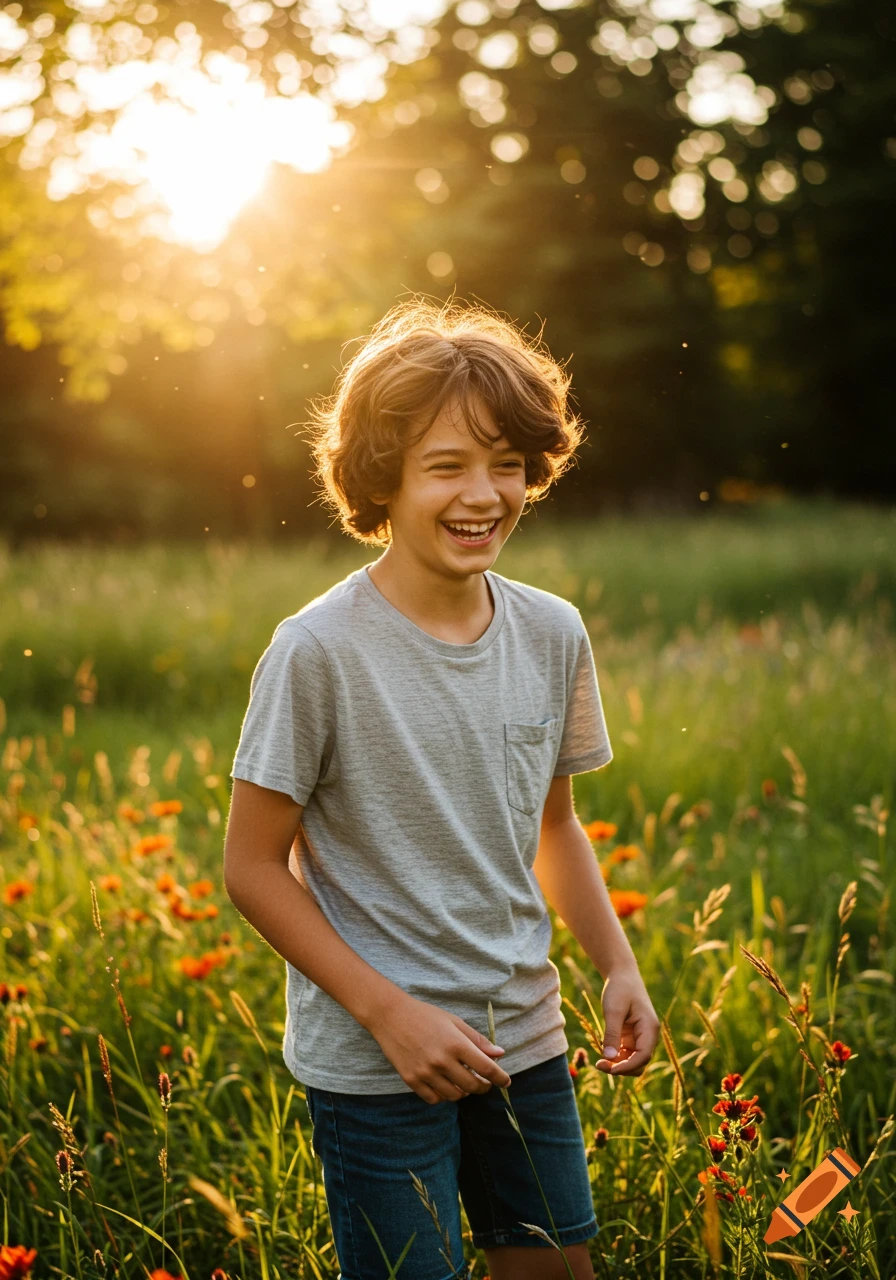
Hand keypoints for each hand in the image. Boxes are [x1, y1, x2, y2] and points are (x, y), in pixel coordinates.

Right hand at [369, 994, 511, 1104]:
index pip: (486, 1068)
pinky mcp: (411, 1080)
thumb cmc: (425, 1016)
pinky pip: (434, 1099)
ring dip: (464, 1092)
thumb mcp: (454, 1022)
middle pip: (472, 1086)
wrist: (391, 1016)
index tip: (506, 1082)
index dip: (500, 1078)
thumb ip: (477, 1040)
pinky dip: (444, 1096)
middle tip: (484, 1082)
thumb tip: (499, 1054)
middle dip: (483, 1086)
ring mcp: (425, 1072)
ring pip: (454, 1096)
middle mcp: (442, 1061)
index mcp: (455, 1043)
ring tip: (463, 1081)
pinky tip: (445, 1085)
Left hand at [595, 965, 659, 1076]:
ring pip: (632, 1061)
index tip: (609, 1069)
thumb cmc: (619, 989)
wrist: (622, 974)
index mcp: (649, 1028)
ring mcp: (640, 1037)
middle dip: (622, 1068)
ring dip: (618, 1065)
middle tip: (599, 1064)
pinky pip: (626, 1054)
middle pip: (640, 1063)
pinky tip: (603, 1053)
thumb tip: (609, 1058)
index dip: (628, 1066)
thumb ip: (612, 1033)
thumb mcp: (613, 1010)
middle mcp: (648, 1035)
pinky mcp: (631, 1036)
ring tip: (599, 1062)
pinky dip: (615, 1057)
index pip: (643, 1056)